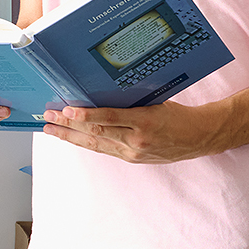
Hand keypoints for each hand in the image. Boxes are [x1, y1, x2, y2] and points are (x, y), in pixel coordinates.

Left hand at [40, 100, 223, 164]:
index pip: (110, 119)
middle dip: (68, 126)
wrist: (200, 137)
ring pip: (95, 144)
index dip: (87, 115)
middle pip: (96, 133)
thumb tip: (99, 90)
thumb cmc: (179, 114)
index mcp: (145, 121)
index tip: (68, 110)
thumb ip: (130, 100)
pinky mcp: (132, 159)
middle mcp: (137, 140)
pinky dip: (85, 142)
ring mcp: (133, 152)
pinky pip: (103, 150)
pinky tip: (70, 137)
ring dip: (70, 136)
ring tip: (50, 129)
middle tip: (48, 117)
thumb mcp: (156, 100)